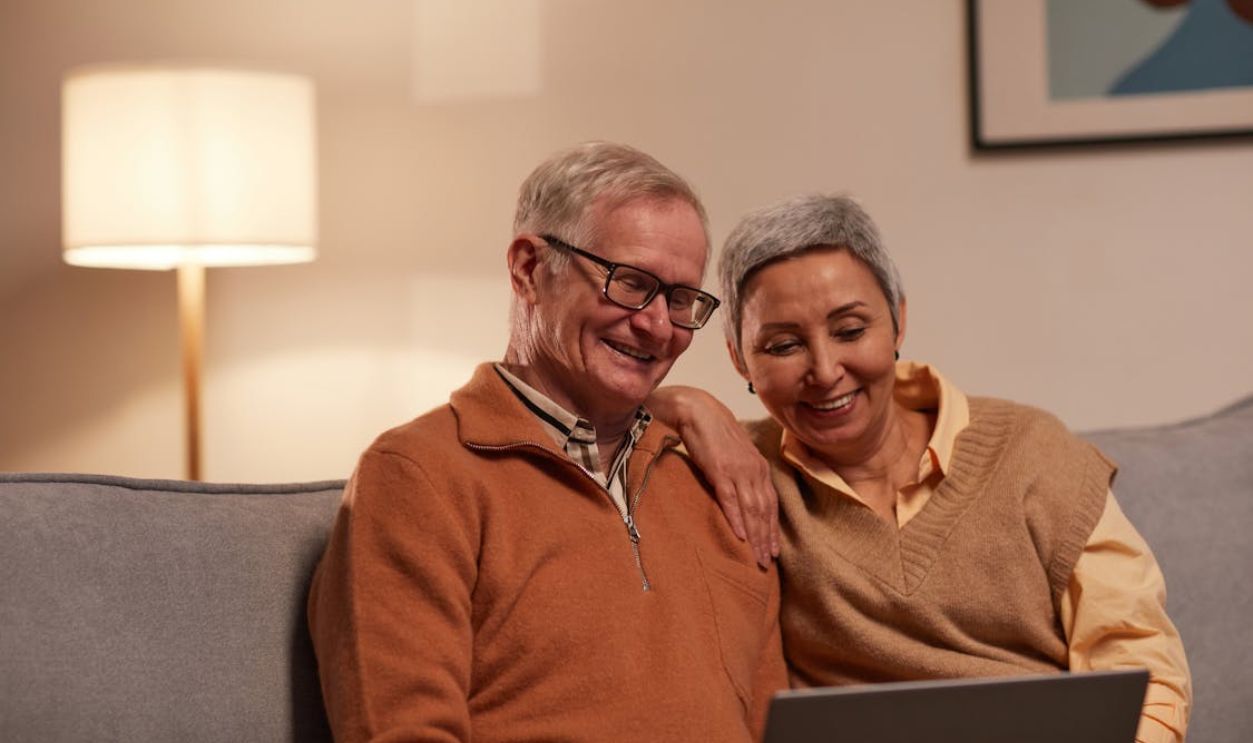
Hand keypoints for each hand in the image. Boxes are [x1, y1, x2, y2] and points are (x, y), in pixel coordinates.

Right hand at [649, 386, 779, 566]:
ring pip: (751, 510)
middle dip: (766, 539)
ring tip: (756, 557)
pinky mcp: (719, 470)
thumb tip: (740, 497)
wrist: (696, 410)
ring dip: (755, 536)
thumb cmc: (712, 433)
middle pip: (764, 511)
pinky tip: (740, 536)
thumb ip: (740, 475)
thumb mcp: (733, 455)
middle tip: (766, 563)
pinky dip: (737, 519)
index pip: (770, 504)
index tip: (773, 551)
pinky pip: (731, 499)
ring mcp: (738, 470)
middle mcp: (753, 470)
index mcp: (758, 467)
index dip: (772, 529)